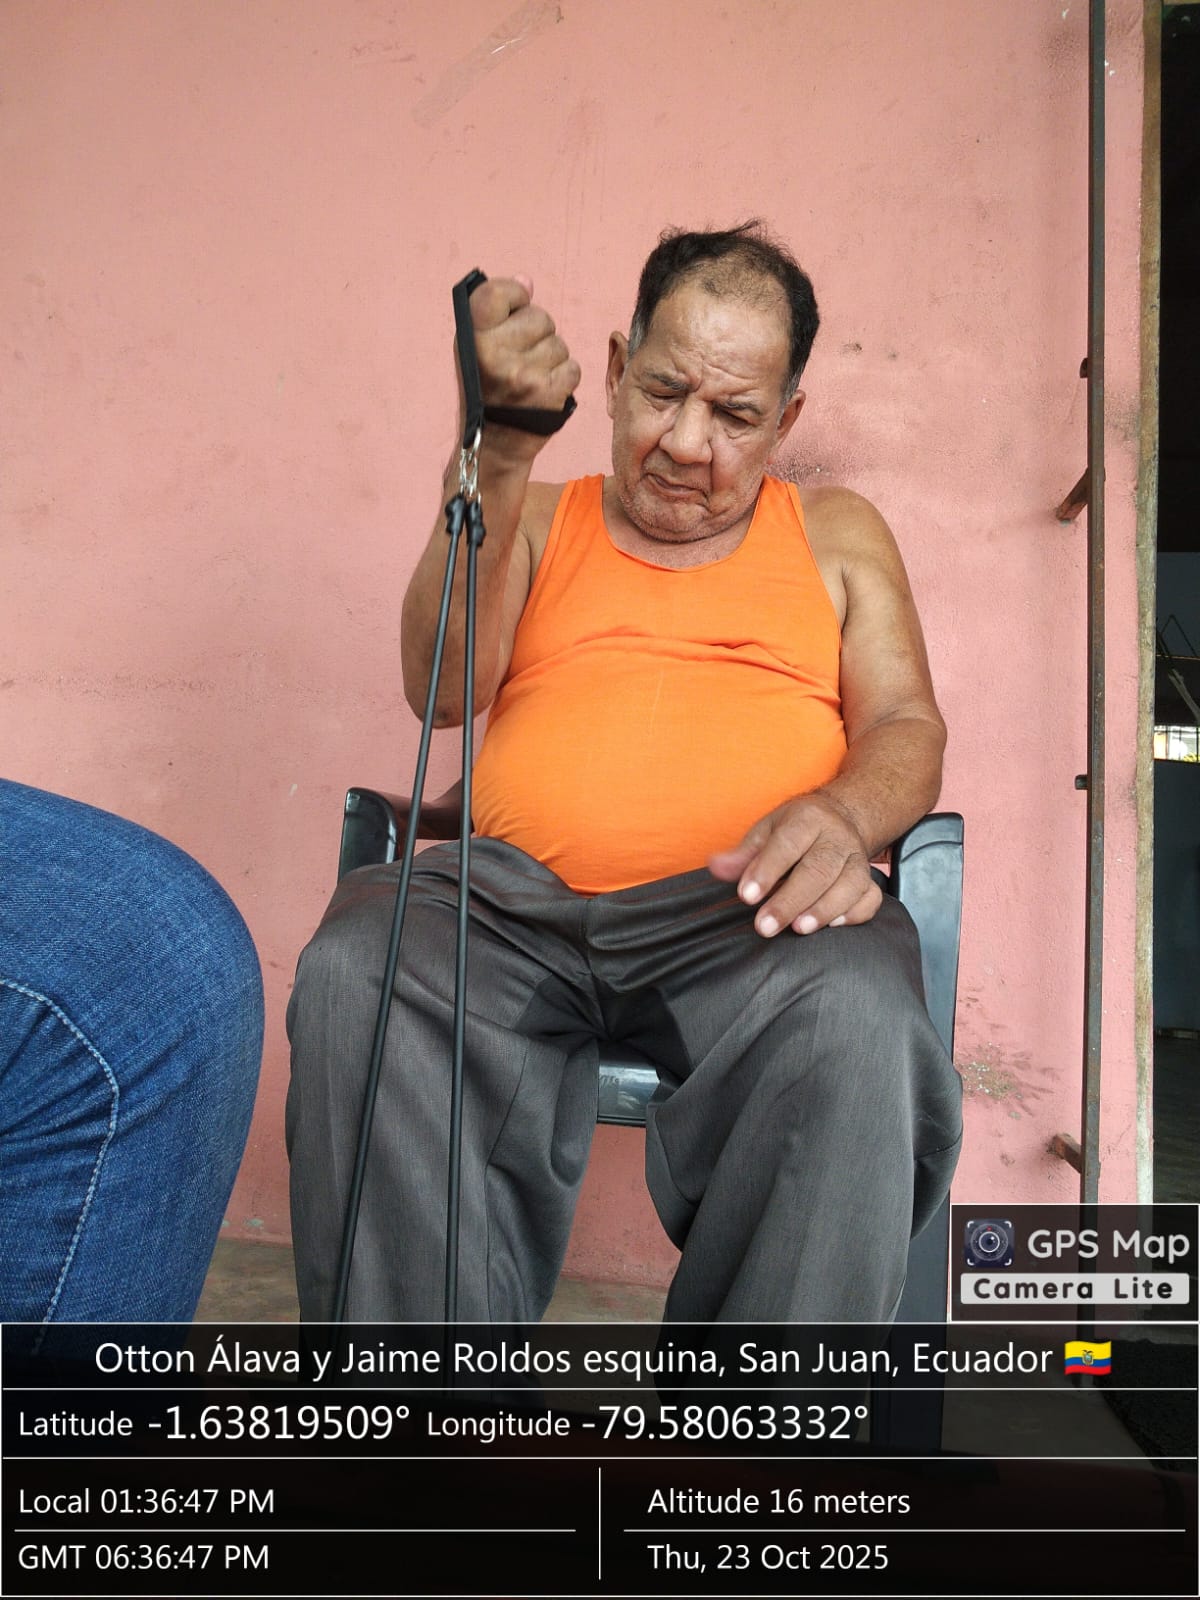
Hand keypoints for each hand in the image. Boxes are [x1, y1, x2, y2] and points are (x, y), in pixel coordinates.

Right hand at [461, 276, 580, 459]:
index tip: (515, 308)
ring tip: (531, 379)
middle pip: (541, 317)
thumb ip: (497, 312)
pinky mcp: (548, 394)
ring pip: (559, 344)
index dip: (515, 296)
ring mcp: (524, 375)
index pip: (499, 292)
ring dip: (551, 359)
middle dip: (537, 334)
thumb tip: (527, 282)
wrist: (494, 446)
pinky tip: (544, 391)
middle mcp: (495, 355)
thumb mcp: (476, 350)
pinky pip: (572, 367)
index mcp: (472, 338)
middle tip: (520, 359)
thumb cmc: (487, 391)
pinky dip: (563, 379)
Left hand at [708, 794, 882, 937]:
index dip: (767, 870)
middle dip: (791, 900)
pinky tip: (833, 926)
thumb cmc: (795, 831)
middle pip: (819, 869)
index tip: (747, 896)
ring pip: (849, 884)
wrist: (841, 818)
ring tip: (799, 928)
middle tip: (765, 926)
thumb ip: (743, 854)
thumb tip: (716, 867)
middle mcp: (837, 837)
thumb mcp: (766, 831)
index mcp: (808, 818)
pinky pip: (870, 899)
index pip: (787, 844)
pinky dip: (854, 914)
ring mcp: (857, 858)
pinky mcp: (869, 879)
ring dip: (824, 909)